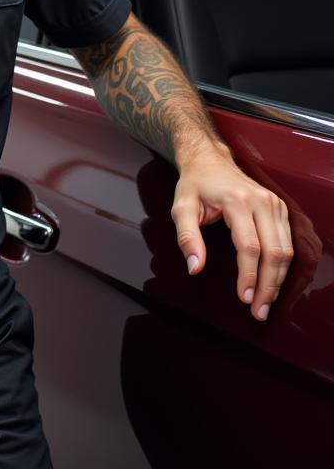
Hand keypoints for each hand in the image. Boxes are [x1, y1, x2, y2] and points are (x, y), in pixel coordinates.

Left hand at [172, 146, 293, 320]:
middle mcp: (262, 201)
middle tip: (259, 310)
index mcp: (237, 201)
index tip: (244, 298)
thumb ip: (187, 237)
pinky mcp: (280, 208)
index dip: (249, 276)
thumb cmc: (194, 184)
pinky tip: (273, 281)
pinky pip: (288, 242)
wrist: (209, 159)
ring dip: (278, 279)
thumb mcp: (181, 207)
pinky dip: (283, 265)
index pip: (250, 247)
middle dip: (268, 285)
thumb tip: (194, 267)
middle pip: (274, 252)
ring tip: (266, 302)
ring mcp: (274, 204)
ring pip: (286, 250)